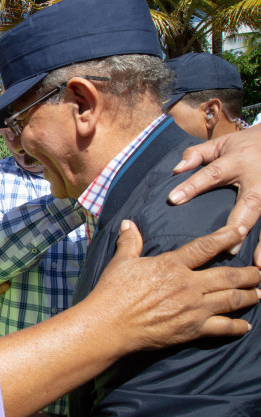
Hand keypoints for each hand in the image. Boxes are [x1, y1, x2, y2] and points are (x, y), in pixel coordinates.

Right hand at [90, 220, 260, 351]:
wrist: (110, 324)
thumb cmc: (113, 292)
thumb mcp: (121, 262)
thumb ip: (130, 242)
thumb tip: (129, 223)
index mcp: (172, 265)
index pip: (205, 247)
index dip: (225, 237)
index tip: (240, 232)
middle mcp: (188, 285)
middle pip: (228, 276)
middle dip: (248, 274)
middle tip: (259, 272)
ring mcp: (193, 309)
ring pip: (231, 300)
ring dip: (248, 296)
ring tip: (258, 293)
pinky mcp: (192, 329)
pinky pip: (223, 328)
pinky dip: (237, 326)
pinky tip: (245, 326)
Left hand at [168, 125, 260, 265]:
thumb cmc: (243, 146)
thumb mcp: (219, 144)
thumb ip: (197, 155)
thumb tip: (176, 169)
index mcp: (235, 162)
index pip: (211, 175)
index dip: (192, 186)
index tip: (173, 199)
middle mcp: (256, 180)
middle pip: (250, 203)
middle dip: (239, 223)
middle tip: (230, 246)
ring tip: (257, 265)